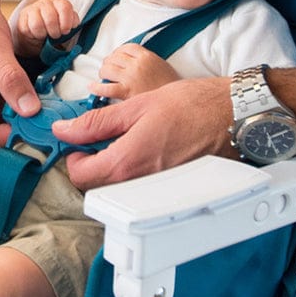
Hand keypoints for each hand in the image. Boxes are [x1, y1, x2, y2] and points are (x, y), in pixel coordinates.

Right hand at [0, 0, 39, 153]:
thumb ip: (12, 80)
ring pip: (3, 127)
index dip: (16, 138)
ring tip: (50, 115)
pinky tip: (41, 104)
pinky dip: (23, 110)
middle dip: (23, 132)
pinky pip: (6, 113)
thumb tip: (30, 109)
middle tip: (52, 125)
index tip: (43, 133)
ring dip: (25, 122)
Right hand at [12, 0, 79, 55]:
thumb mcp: (66, 23)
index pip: (64, 7)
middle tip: (55, 35)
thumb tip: (74, 23)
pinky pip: (27, 29)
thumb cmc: (55, 25)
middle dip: (54, 32)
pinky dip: (33, 35)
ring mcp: (32, 9)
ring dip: (43, 34)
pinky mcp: (22, 17)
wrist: (38, 27)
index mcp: (59, 2)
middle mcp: (45, 3)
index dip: (66, 22)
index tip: (65, 31)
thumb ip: (73, 22)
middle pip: (50, 18)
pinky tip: (36, 33)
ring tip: (45, 35)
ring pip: (37, 24)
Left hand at [54, 76, 233, 188]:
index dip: (72, 157)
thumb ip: (95, 123)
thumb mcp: (133, 107)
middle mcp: (142, 184)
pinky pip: (141, 187)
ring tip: (123, 140)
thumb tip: (64, 129)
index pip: (80, 177)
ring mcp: (158, 190)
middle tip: (98, 139)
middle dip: (90, 164)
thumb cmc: (188, 106)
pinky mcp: (172, 189)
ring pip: (119, 188)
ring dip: (111, 168)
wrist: (231, 115)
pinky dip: (133, 171)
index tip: (78, 140)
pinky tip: (144, 148)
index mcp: (128, 162)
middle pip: (98, 187)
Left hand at [89, 43, 178, 100]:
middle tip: (108, 70)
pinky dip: (96, 88)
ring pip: (107, 69)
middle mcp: (138, 64)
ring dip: (103, 73)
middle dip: (109, 63)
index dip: (118, 52)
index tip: (116, 58)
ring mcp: (132, 77)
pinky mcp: (127, 92)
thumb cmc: (170, 88)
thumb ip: (146, 61)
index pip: (126, 47)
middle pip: (114, 57)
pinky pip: (106, 88)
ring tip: (105, 78)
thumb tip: (130, 60)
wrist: (177, 106)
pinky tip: (93, 88)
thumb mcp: (161, 66)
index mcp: (148, 56)